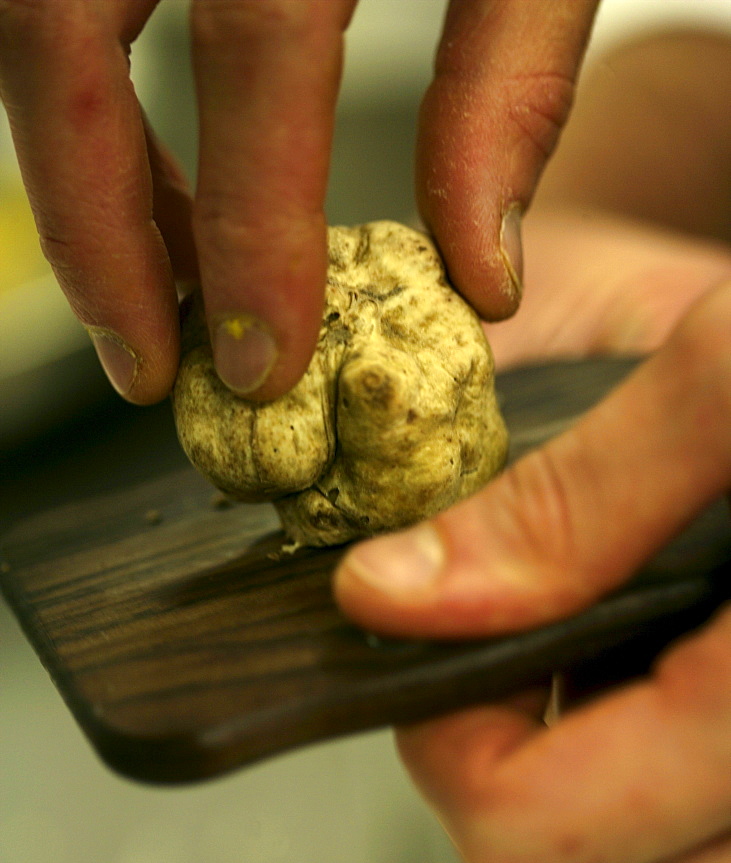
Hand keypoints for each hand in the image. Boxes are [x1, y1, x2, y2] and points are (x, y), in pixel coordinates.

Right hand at [0, 0, 597, 402]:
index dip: (251, 225)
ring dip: (86, 182)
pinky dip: (88, 109)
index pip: (253, 43)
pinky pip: (46, 7)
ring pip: (29, 25)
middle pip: (59, 36)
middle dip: (97, 231)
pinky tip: (149, 181)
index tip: (261, 362)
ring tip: (161, 292)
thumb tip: (481, 274)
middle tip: (148, 364)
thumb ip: (511, 84)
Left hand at [334, 212, 730, 862]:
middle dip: (489, 768)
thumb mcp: (727, 371)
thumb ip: (568, 499)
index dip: (443, 743)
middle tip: (491, 631)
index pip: (541, 833)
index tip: (429, 632)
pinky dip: (618, 763)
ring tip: (557, 630)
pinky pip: (678, 829)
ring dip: (551, 775)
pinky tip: (625, 645)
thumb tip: (388, 596)